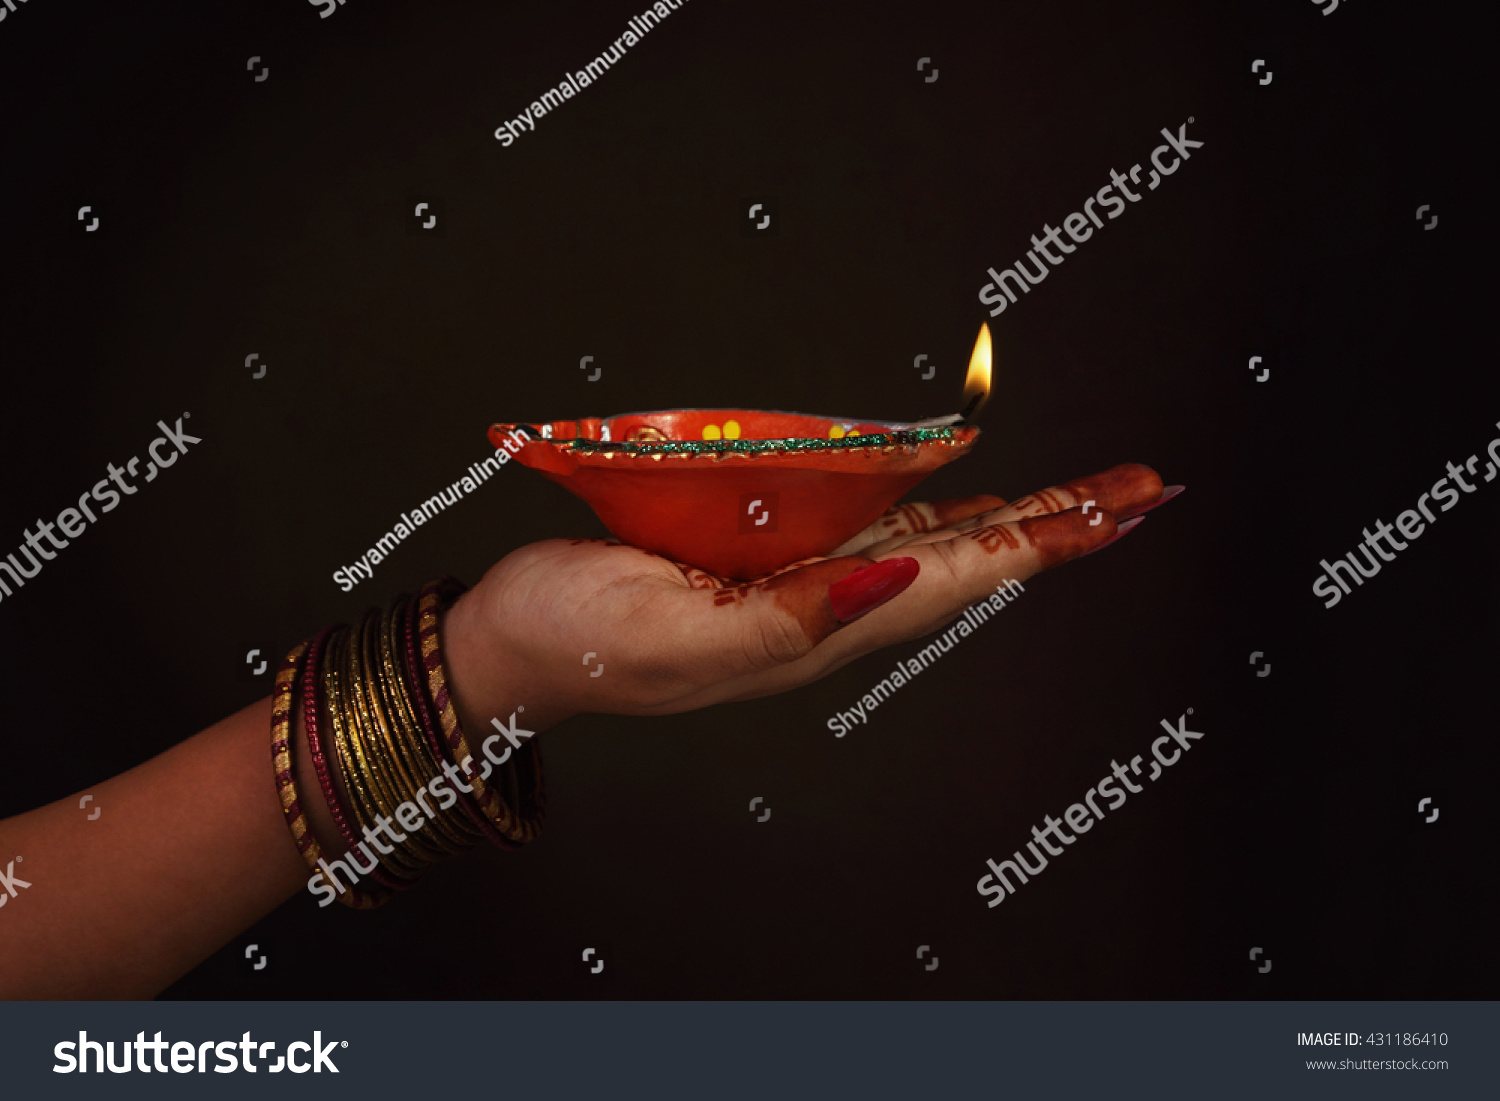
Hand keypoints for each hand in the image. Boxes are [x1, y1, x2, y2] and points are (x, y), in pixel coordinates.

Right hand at [441, 463, 1178, 732]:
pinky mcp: (764, 559)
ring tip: (1083, 496)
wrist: (511, 644)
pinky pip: (876, 528)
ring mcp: (800, 585)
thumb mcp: (673, 638)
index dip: (1043, 541)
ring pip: (935, 544)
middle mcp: (826, 609)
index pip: (958, 579)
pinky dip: (936, 509)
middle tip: (1143, 490)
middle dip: (1058, 524)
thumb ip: (787, 622)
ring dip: (1015, 518)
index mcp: (815, 628)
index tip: (1120, 512)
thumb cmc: (575, 637)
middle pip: (970, 561)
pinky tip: (964, 496)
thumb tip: (895, 581)